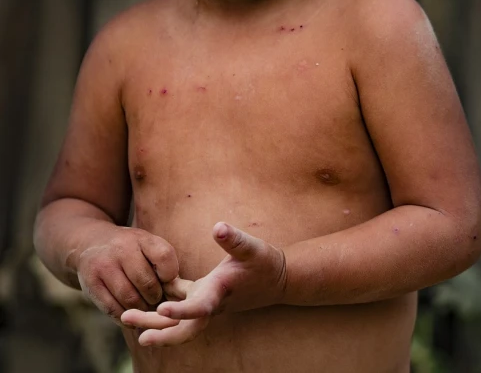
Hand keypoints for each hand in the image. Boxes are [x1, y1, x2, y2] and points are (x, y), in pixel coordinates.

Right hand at [76, 227, 180, 320]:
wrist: (91, 242)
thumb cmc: (129, 249)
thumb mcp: (146, 244)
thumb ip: (162, 262)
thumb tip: (178, 293)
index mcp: (141, 238)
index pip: (164, 256)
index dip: (170, 275)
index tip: (167, 281)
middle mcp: (121, 249)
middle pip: (147, 283)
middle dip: (156, 297)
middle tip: (157, 302)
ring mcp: (104, 266)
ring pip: (130, 299)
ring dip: (141, 310)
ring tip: (145, 309)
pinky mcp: (91, 284)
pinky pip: (113, 309)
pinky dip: (125, 317)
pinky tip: (130, 315)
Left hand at [121, 222, 286, 345]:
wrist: (279, 279)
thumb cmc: (266, 262)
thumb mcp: (252, 247)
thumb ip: (234, 239)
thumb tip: (218, 227)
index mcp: (220, 293)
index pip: (198, 308)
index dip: (180, 310)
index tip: (162, 308)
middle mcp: (211, 304)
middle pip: (181, 326)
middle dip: (155, 327)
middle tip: (125, 319)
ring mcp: (207, 302)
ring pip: (177, 320)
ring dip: (153, 320)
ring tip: (125, 315)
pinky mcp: (205, 295)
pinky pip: (180, 306)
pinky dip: (164, 307)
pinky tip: (144, 297)